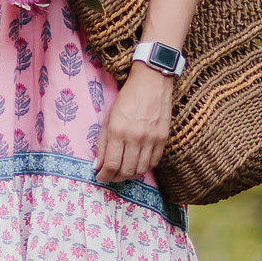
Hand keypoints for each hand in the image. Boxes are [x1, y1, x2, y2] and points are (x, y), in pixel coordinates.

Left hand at [95, 63, 173, 183]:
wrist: (151, 82)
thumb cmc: (127, 98)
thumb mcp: (108, 118)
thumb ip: (102, 143)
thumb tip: (98, 165)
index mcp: (118, 131)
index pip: (111, 164)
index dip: (104, 176)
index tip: (100, 177)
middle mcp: (136, 137)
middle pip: (126, 170)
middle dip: (116, 178)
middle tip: (110, 177)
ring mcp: (152, 139)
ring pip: (141, 169)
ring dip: (130, 175)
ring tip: (123, 173)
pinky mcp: (164, 138)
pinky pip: (154, 162)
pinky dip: (145, 168)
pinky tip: (138, 165)